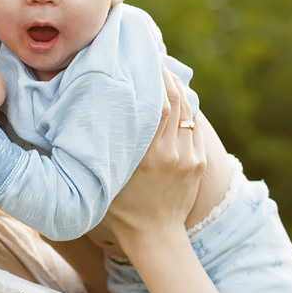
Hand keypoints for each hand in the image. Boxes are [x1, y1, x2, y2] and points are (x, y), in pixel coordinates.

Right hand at [100, 68, 204, 250]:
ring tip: (164, 71)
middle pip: (176, 100)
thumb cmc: (120, 208)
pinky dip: (186, 107)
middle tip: (153, 56)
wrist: (155, 235)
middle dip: (166, 74)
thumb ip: (103, 148)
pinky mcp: (198, 161)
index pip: (158, 104)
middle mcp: (170, 152)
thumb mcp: (105, 177)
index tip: (144, 58)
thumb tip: (93, 113)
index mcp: (146, 155)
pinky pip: (194, 125)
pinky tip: (176, 97)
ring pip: (187, 110)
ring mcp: (188, 157)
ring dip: (177, 87)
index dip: (155, 77)